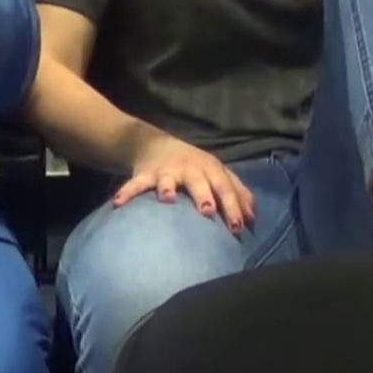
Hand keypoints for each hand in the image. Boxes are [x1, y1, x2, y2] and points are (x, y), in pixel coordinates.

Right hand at [114, 128, 256, 232]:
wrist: (156, 145)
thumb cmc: (195, 167)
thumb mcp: (218, 175)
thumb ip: (238, 195)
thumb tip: (255, 219)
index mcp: (211, 169)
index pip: (225, 187)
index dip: (233, 206)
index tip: (238, 227)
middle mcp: (190, 168)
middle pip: (199, 181)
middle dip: (203, 195)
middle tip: (207, 212)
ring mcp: (166, 171)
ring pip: (167, 179)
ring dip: (167, 188)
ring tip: (166, 199)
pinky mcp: (145, 174)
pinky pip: (135, 184)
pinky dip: (127, 193)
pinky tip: (118, 204)